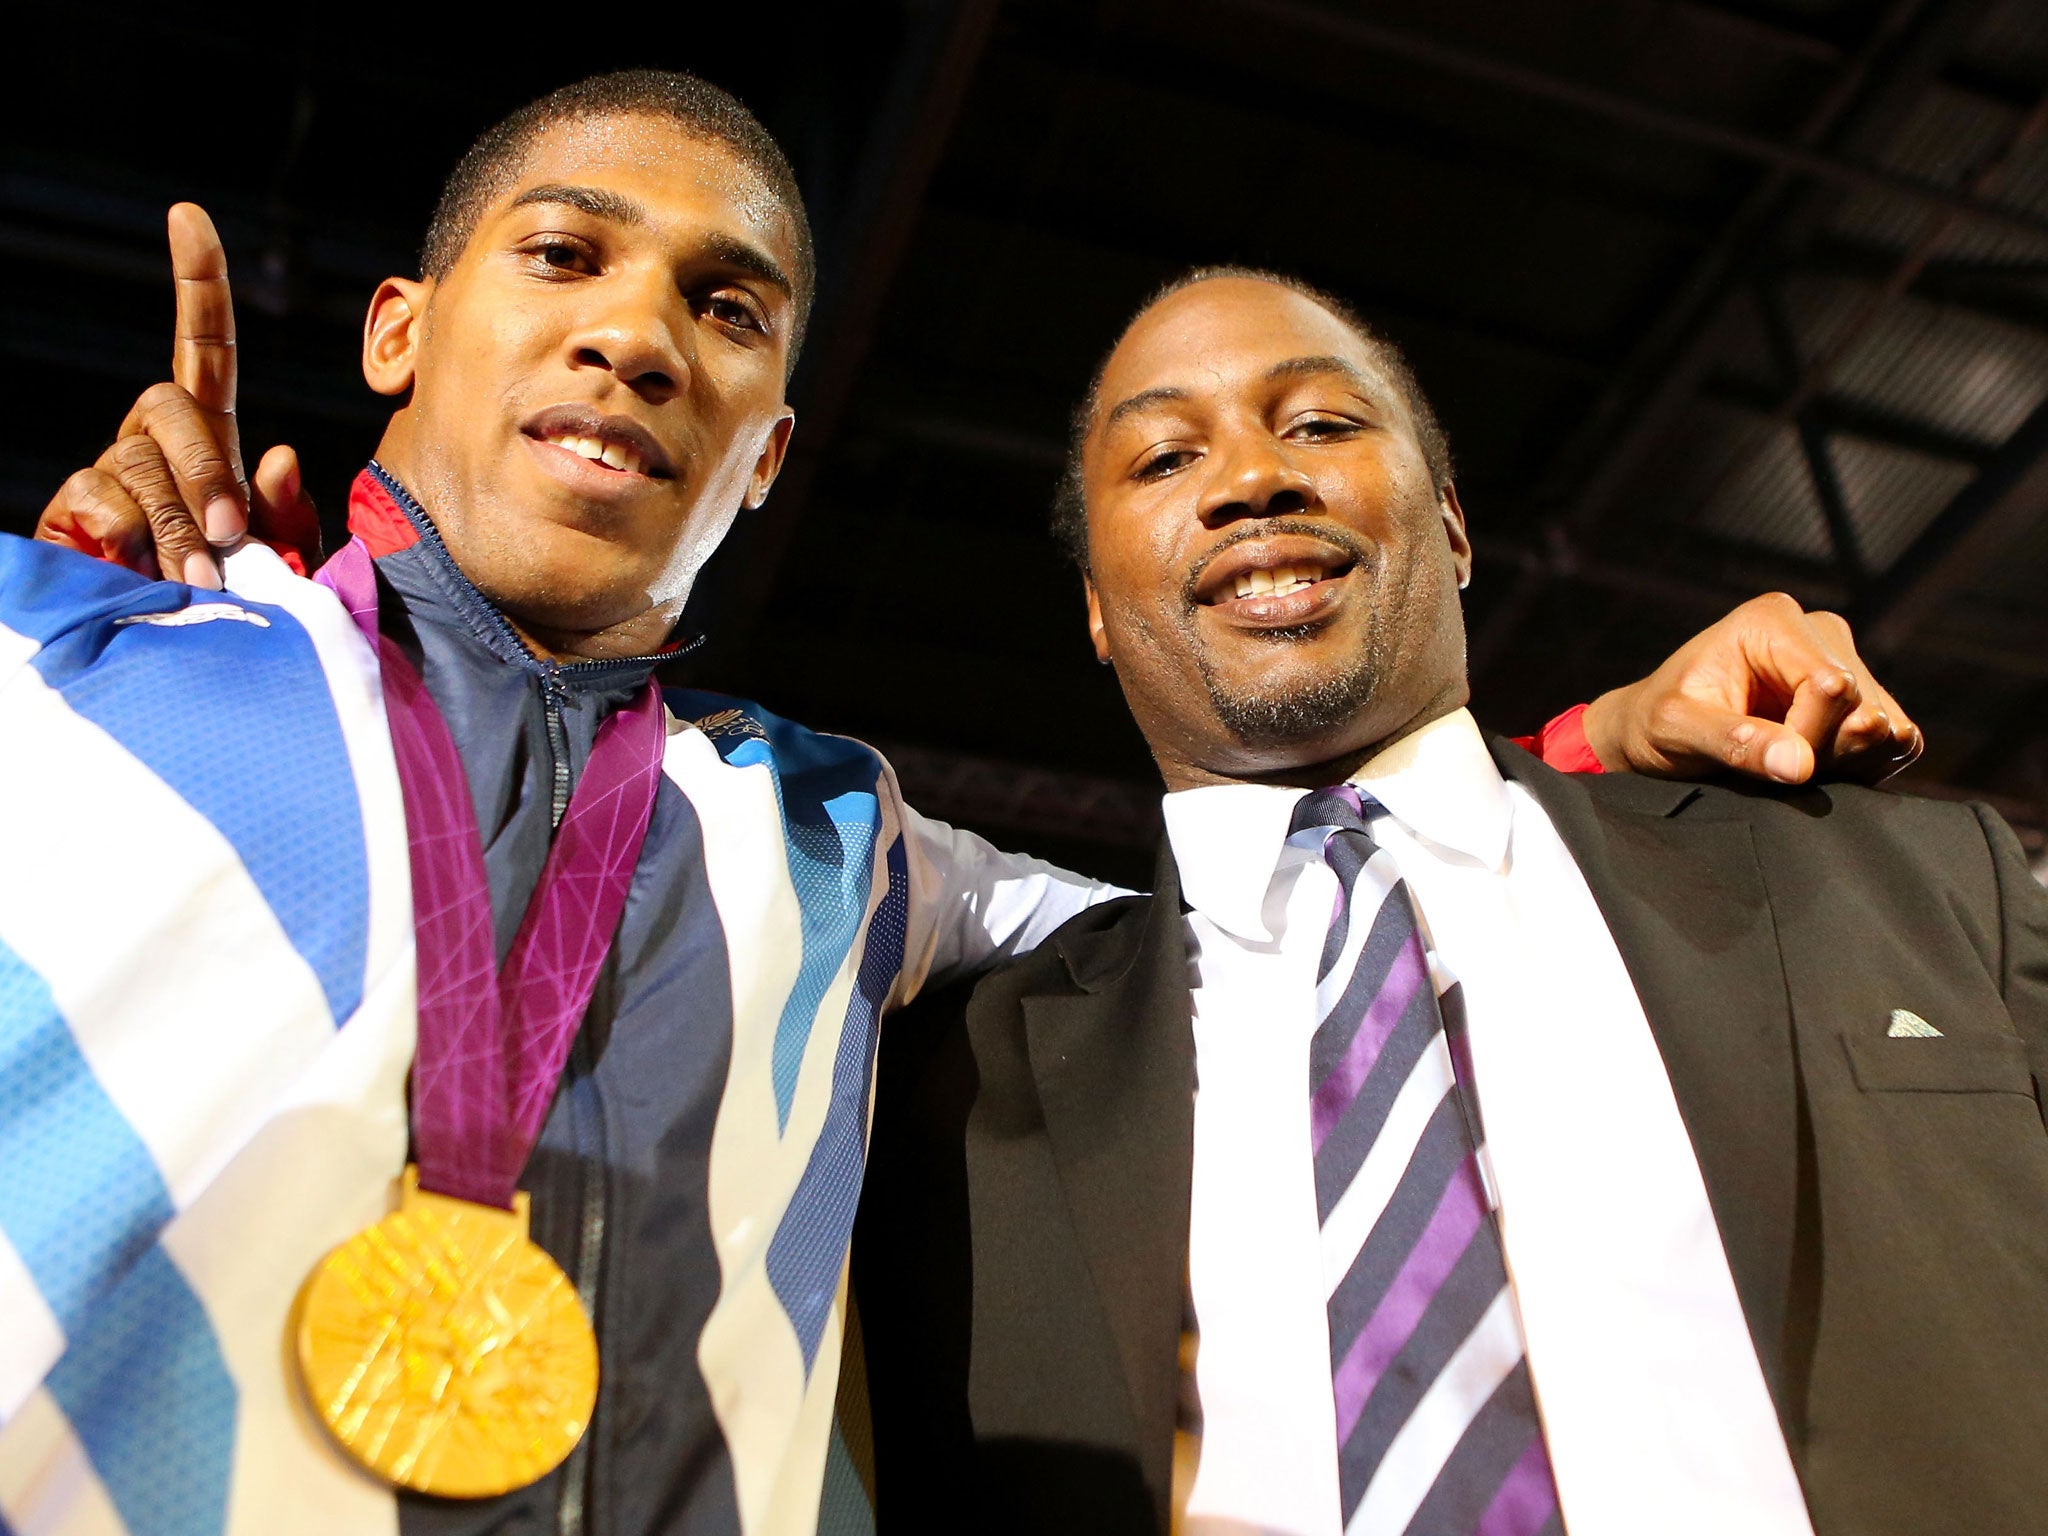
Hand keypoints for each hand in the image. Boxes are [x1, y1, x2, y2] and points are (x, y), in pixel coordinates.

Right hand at [34, 203, 320, 586]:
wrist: (174, 659)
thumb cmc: (238, 605)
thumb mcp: (283, 563)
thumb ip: (289, 515)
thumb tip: (276, 454)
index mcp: (209, 440)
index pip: (204, 349)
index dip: (198, 284)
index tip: (189, 217)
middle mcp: (152, 443)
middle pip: (169, 406)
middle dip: (204, 470)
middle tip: (225, 537)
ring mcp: (109, 473)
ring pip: (136, 464)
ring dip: (172, 524)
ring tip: (194, 577)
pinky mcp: (71, 513)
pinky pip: (98, 500)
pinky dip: (129, 539)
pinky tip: (141, 570)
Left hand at [1581, 594, 1921, 784]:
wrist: (1654, 730)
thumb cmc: (1658, 720)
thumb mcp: (1676, 729)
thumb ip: (1734, 742)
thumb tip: (1800, 765)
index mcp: (1773, 620)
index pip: (1832, 686)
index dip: (1805, 735)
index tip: (1765, 754)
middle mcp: (1820, 630)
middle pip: (1864, 709)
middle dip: (1823, 752)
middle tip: (1768, 759)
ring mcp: (1849, 661)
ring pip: (1887, 728)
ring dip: (1843, 762)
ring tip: (1784, 757)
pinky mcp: (1866, 697)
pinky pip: (1899, 741)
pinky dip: (1863, 765)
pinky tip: (1814, 764)